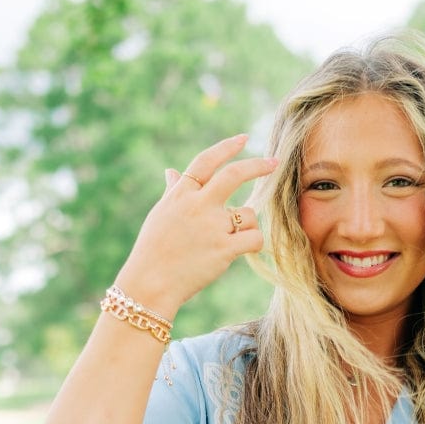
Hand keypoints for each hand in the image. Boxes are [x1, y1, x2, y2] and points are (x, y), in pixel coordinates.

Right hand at [114, 134, 277, 314]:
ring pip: (248, 215)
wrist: (150, 284)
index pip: (206, 161)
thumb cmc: (154, 250)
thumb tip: (171, 172)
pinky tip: (243, 250)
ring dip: (247, 226)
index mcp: (181, 194)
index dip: (227, 147)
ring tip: (229, 242)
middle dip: (258, 166)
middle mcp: (198, 205)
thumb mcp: (160, 214)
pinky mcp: (224, 249)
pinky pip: (254, 238)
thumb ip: (174, 191)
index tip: (243, 139)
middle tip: (274, 164)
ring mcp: (212, 226)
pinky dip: (254, 244)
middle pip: (234, 175)